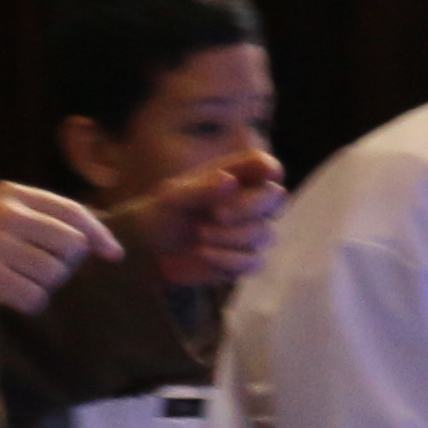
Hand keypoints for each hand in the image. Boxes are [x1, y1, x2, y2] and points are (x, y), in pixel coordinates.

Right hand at [0, 181, 111, 314]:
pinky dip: (27, 303)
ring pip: (55, 275)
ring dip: (41, 286)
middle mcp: (8, 214)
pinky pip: (35, 298)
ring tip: (12, 281)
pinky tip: (6, 297)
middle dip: (64, 266)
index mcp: (11, 193)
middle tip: (36, 272)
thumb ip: (31, 213)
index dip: (99, 234)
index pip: (74, 211)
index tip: (113, 253)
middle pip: (73, 247)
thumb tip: (87, 233)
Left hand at [112, 148, 286, 292]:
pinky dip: (229, 259)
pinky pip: (255, 261)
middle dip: (248, 207)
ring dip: (231, 236)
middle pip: (275, 198)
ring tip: (199, 235)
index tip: (270, 174)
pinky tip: (203, 254)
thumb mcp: (174, 198)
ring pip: (265, 233)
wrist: (152, 247)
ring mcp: (251, 231)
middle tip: (216, 214)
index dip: (270, 168)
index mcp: (236, 177)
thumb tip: (230, 182)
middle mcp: (250, 202)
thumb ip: (202, 188)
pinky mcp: (246, 259)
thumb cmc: (164, 213)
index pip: (263, 166)